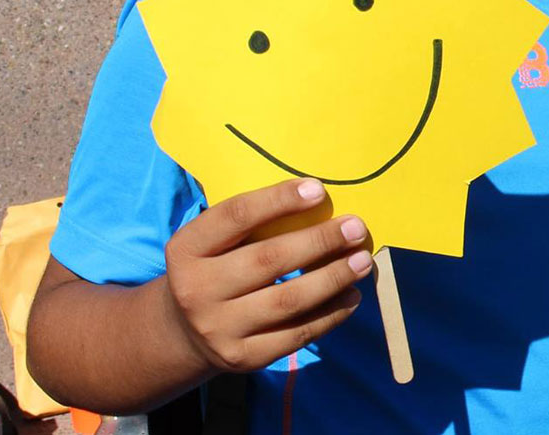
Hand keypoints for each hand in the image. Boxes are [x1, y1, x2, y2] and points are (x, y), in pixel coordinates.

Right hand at [161, 179, 372, 374]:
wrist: (186, 333)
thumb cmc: (215, 270)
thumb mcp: (213, 243)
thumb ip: (252, 224)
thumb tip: (318, 202)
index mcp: (186, 249)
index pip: (235, 216)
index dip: (279, 201)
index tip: (319, 190)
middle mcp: (196, 290)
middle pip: (268, 260)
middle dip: (319, 242)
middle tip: (356, 228)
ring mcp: (218, 329)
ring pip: (288, 301)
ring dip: (333, 278)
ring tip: (362, 261)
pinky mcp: (243, 358)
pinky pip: (296, 335)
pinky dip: (330, 314)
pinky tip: (351, 296)